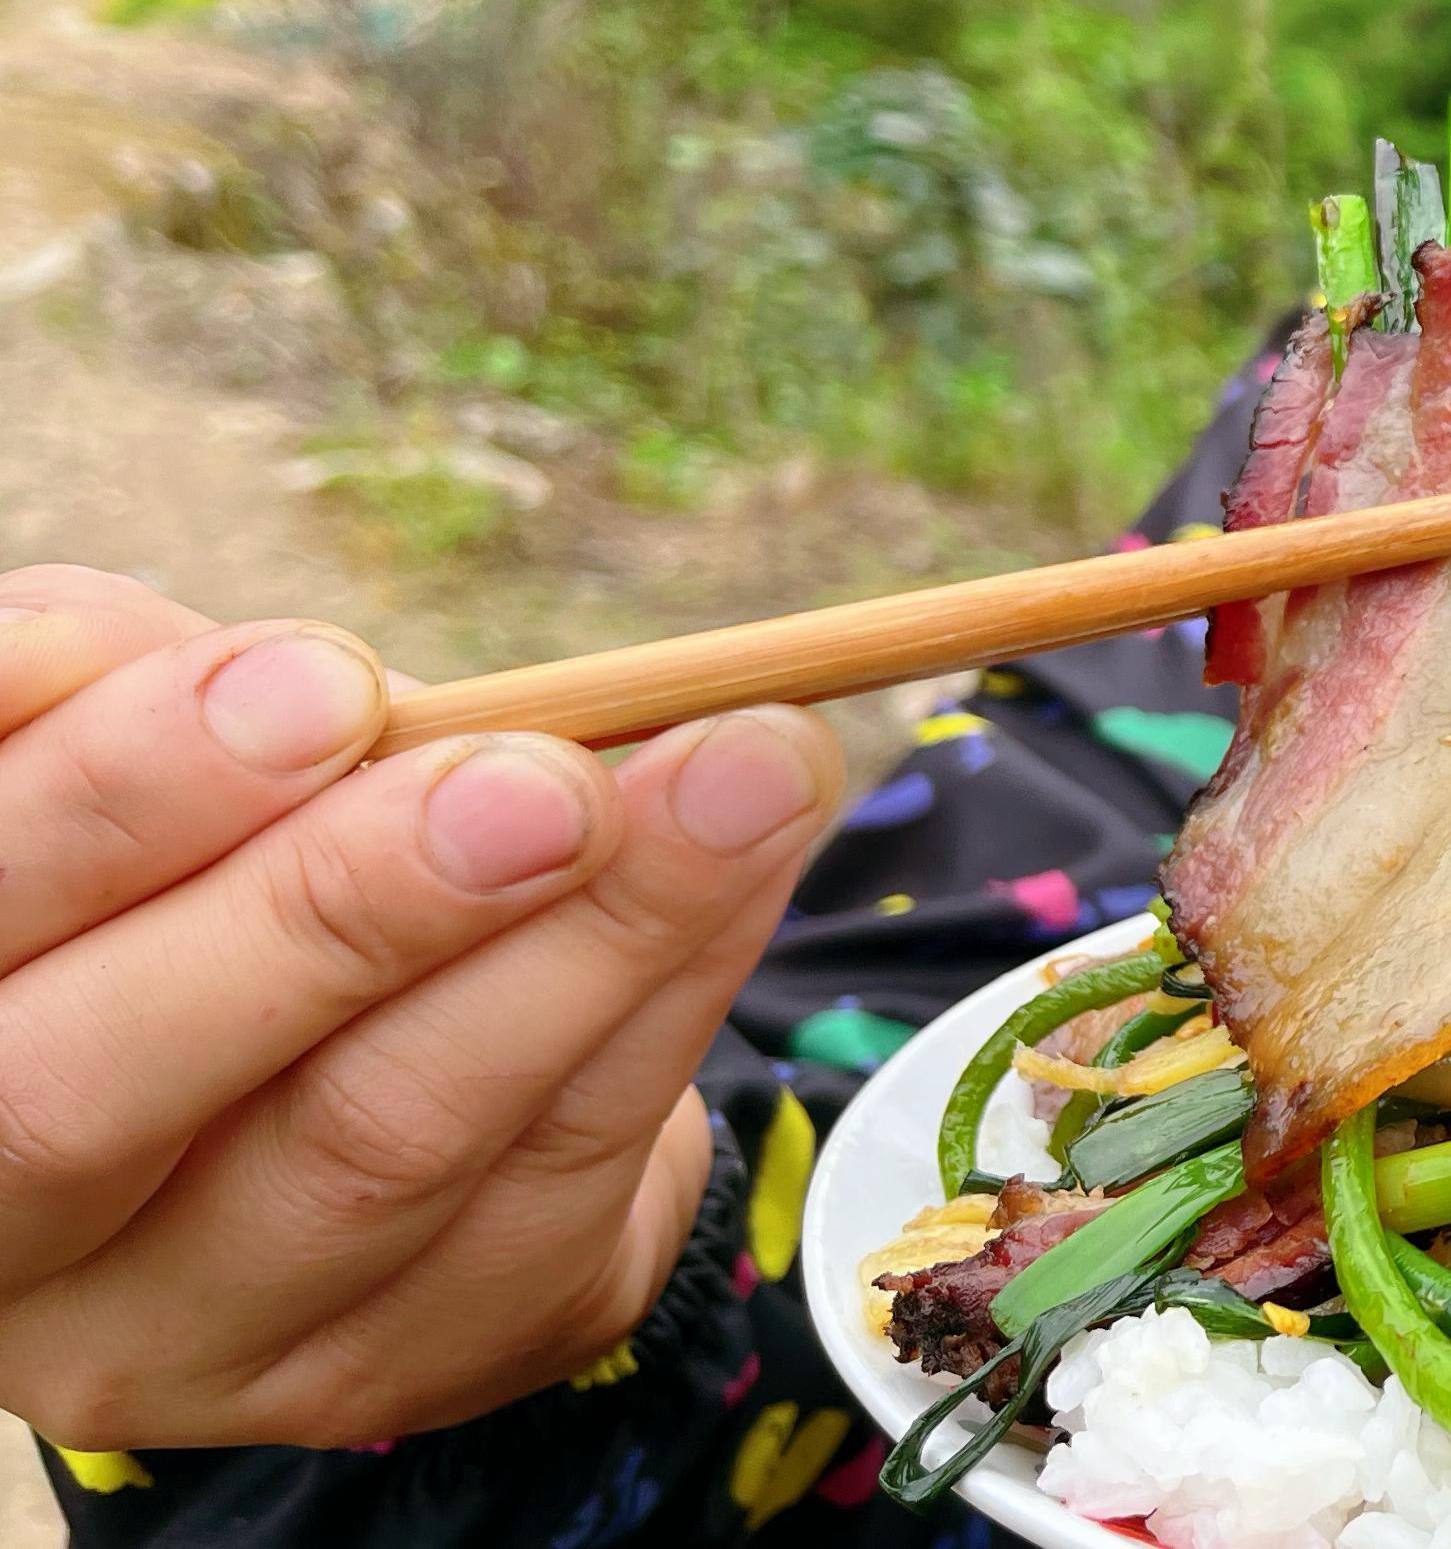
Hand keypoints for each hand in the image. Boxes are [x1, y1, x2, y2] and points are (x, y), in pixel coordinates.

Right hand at [0, 565, 844, 1447]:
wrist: (325, 1048)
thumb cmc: (187, 855)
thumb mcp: (118, 743)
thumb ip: (127, 688)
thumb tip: (285, 680)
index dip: (124, 804)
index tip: (325, 681)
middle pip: (103, 1095)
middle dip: (345, 911)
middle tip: (548, 783)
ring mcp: (180, 1340)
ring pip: (373, 1146)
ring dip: (586, 942)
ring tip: (743, 776)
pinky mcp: (389, 1365)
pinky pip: (550, 1185)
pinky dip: (669, 1003)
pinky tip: (752, 863)